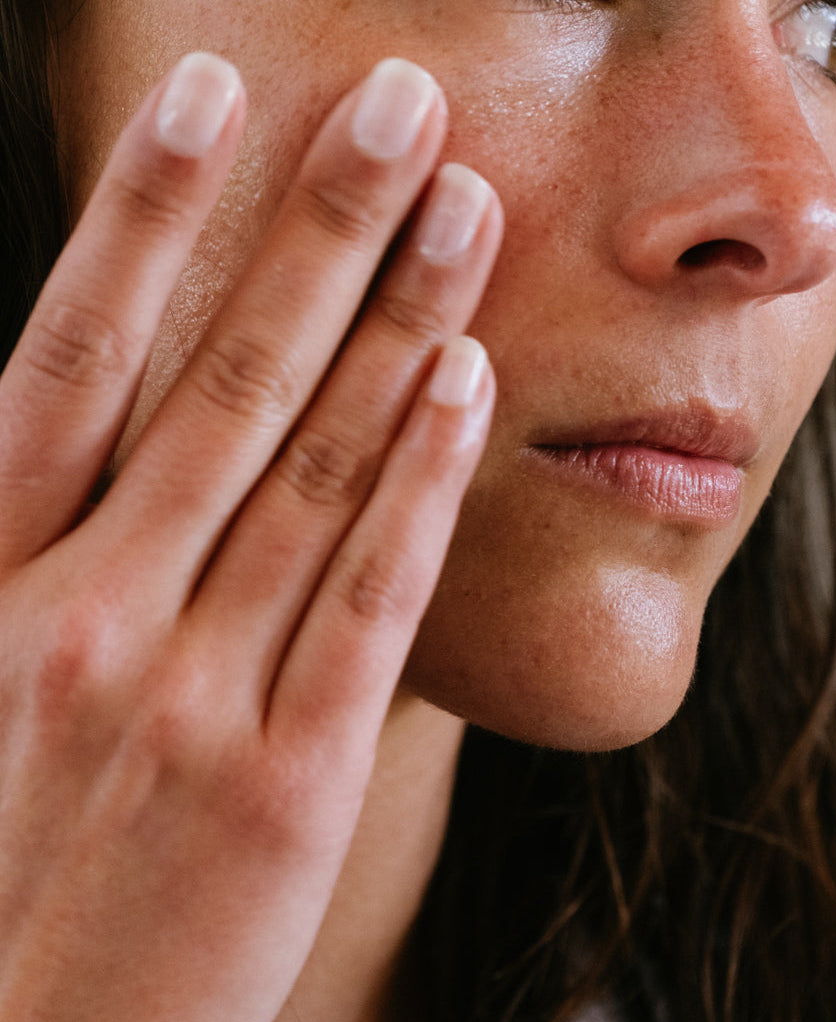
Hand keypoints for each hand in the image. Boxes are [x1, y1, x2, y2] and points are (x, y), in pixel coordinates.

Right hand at [0, 53, 499, 1021]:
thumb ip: (32, 555)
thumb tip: (98, 432)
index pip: (74, 354)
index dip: (142, 214)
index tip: (211, 98)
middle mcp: (84, 612)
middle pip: (219, 376)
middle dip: (312, 227)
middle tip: (392, 104)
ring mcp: (188, 696)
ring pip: (309, 467)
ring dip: (394, 321)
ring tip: (463, 206)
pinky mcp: (283, 783)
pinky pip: (364, 603)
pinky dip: (418, 486)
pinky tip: (466, 385)